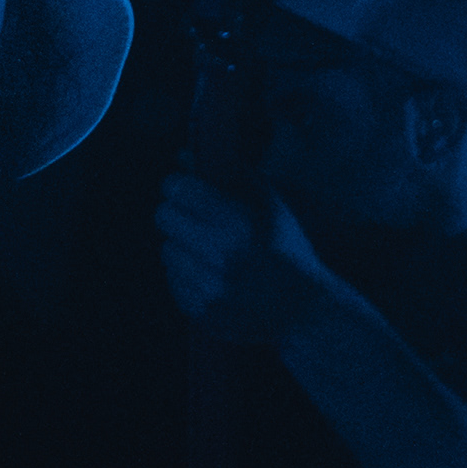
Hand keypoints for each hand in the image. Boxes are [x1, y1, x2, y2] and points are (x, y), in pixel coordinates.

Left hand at [154, 170, 330, 348]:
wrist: (303, 310)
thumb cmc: (286, 250)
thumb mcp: (270, 205)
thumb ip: (228, 174)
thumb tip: (182, 155)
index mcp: (238, 223)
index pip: (178, 189)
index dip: (180, 185)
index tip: (188, 189)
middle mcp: (219, 256)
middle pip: (163, 217)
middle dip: (177, 214)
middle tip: (196, 220)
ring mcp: (208, 287)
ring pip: (167, 250)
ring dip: (183, 248)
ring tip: (211, 253)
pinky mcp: (199, 312)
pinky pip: (173, 281)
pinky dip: (187, 276)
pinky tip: (213, 276)